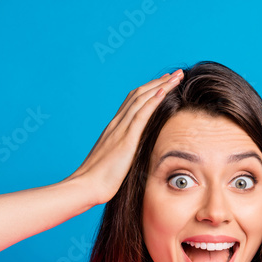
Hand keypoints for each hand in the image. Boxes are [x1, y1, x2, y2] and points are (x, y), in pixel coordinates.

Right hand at [62, 68, 183, 203]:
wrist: (85, 186)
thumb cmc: (98, 181)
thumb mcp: (115, 163)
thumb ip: (125, 155)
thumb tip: (135, 158)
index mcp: (114, 129)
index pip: (133, 103)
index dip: (150, 91)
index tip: (164, 84)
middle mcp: (116, 124)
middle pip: (139, 95)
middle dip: (159, 83)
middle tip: (175, 74)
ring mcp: (120, 130)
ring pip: (142, 100)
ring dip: (161, 86)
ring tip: (176, 77)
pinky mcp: (125, 139)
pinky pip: (141, 114)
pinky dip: (153, 101)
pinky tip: (164, 91)